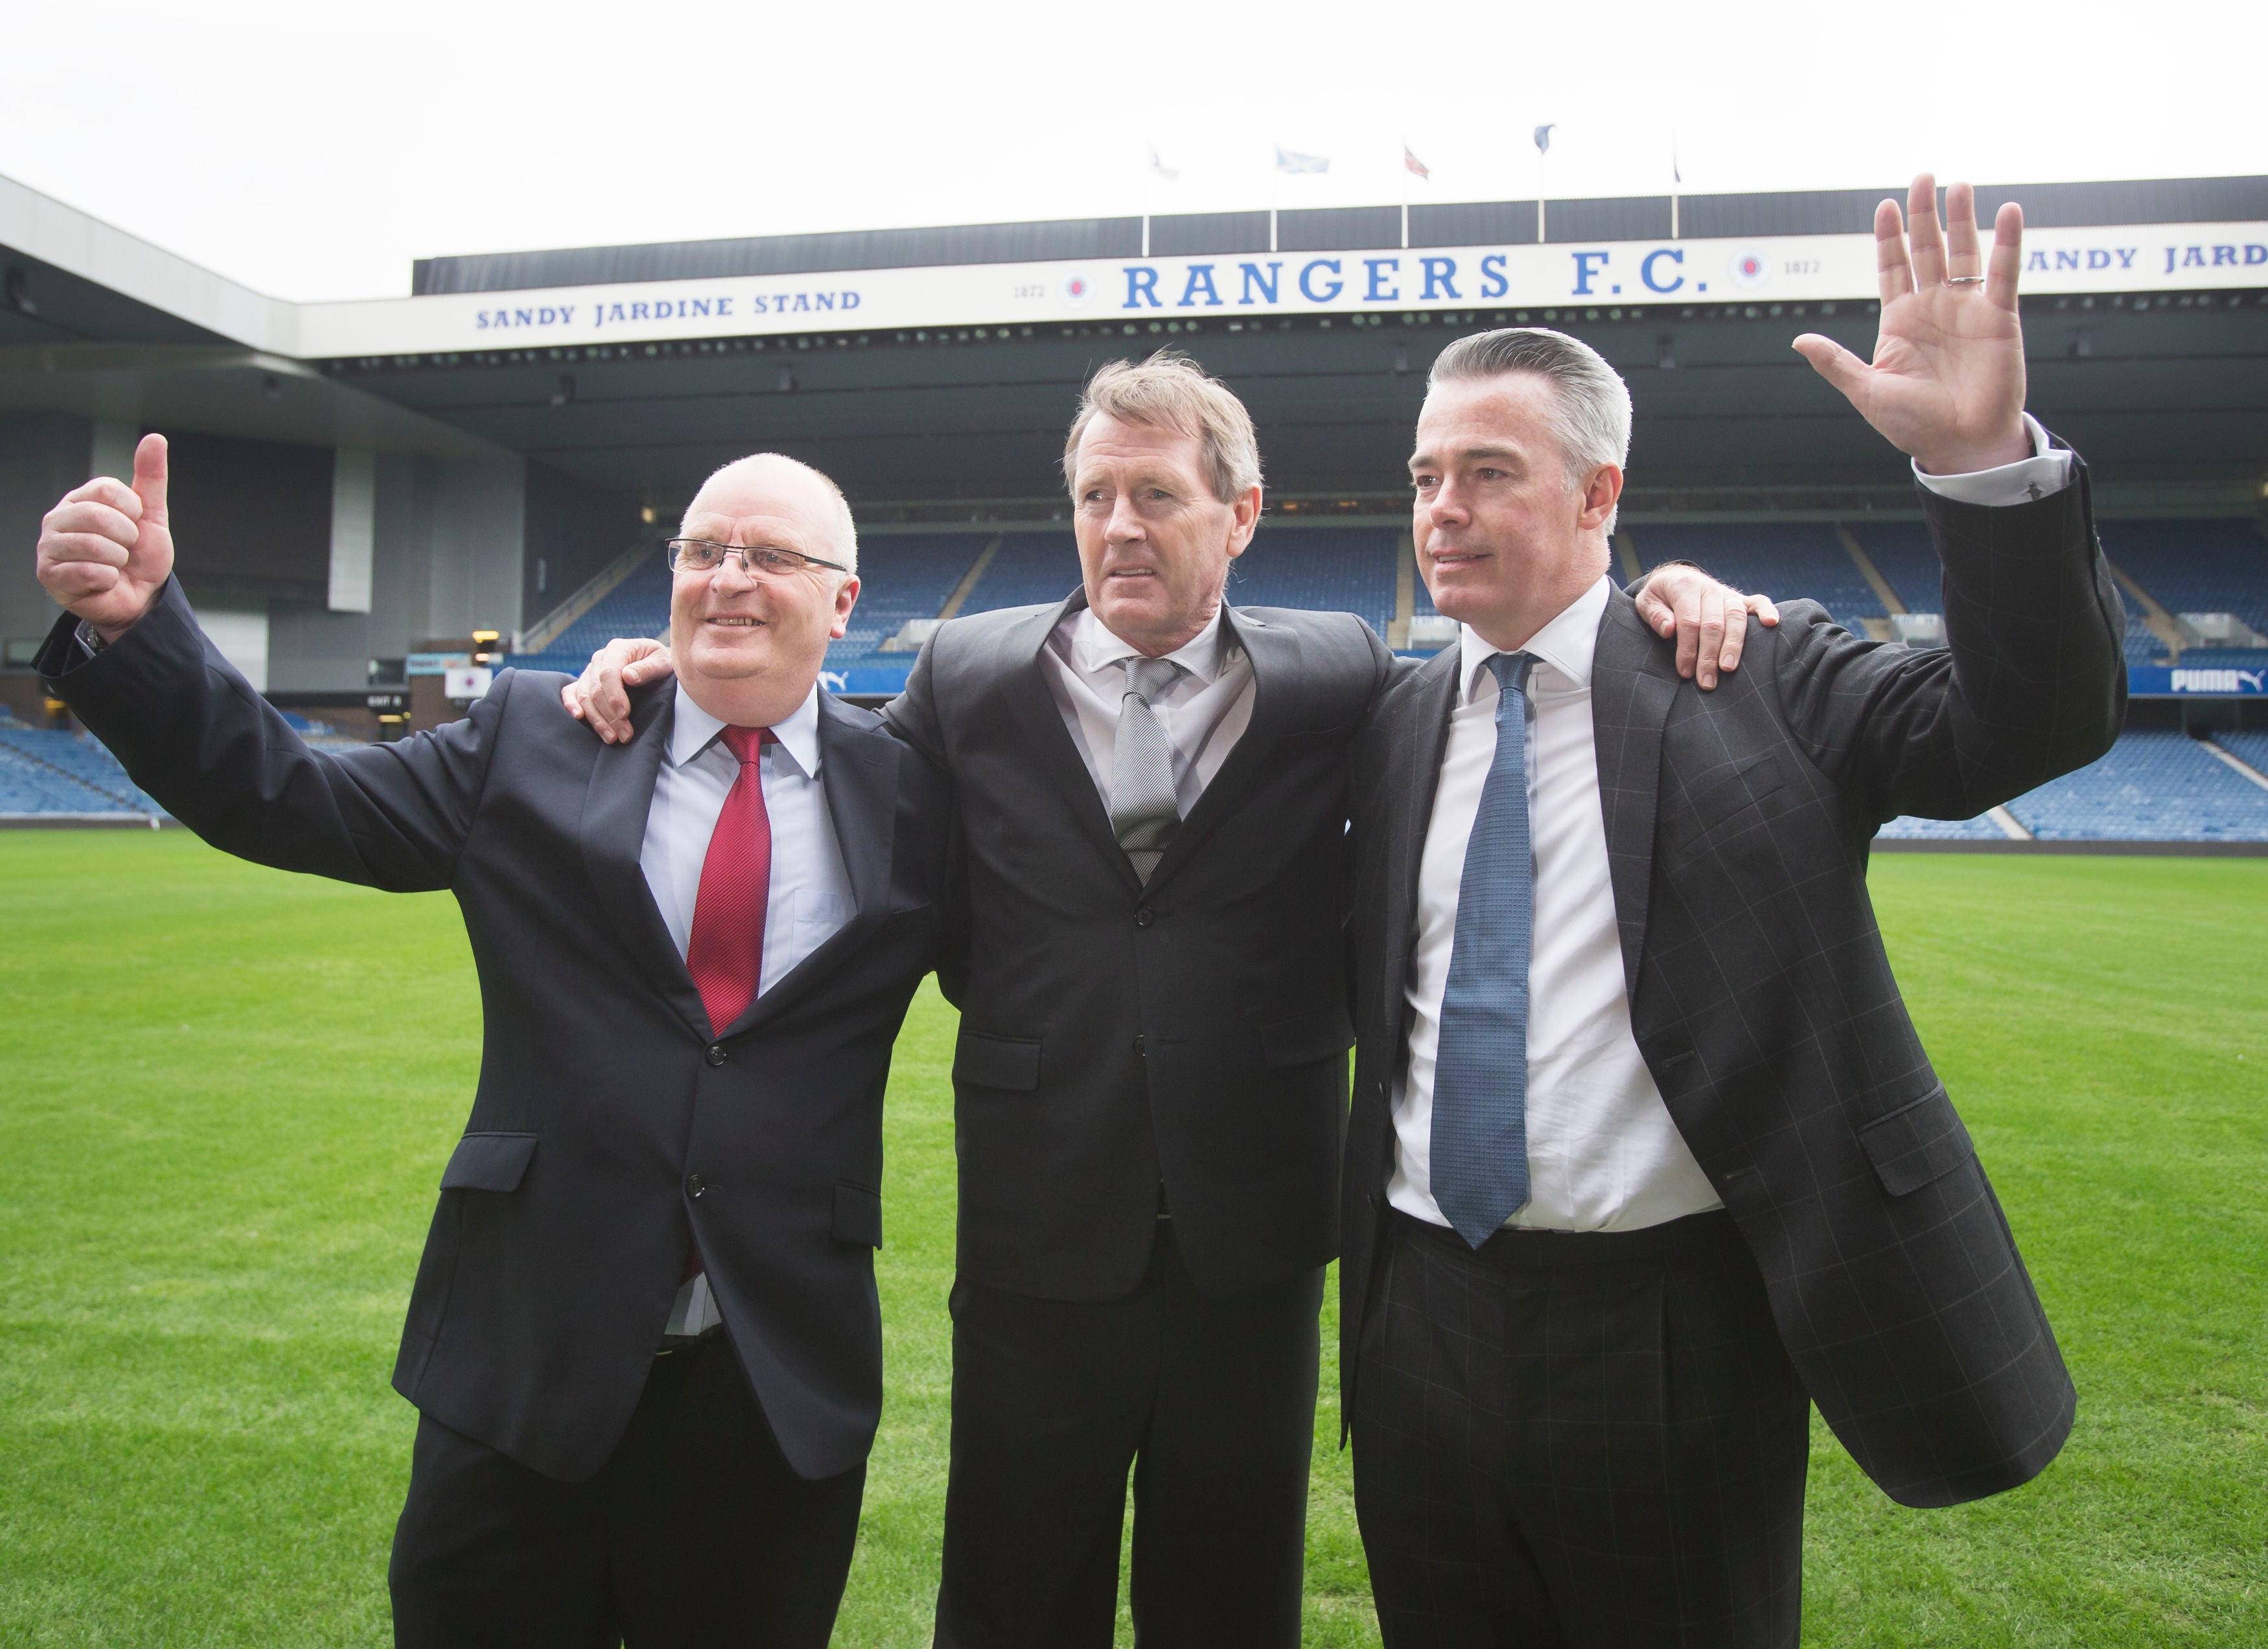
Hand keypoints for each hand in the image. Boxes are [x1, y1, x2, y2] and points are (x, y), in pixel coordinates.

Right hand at [36, 433, 174, 641]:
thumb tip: (155, 438)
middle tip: (125, 550)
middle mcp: (58, 518)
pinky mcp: (48, 574)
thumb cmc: (140, 557)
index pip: (109, 490)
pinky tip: (102, 581)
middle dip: (126, 538)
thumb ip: (151, 478)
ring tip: (113, 565)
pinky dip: (108, 580)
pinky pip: (90, 572)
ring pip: (94, 546)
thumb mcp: (151, 516)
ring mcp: (49, 545)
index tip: (134, 525)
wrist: (138, 598)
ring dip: (118, 561)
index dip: (133, 512)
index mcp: (80, 499)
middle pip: (98, 516)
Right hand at [562, 635, 675, 742]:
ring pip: (584, 696)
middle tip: (625, 735)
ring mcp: (590, 671)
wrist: (656, 666)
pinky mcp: (584, 682)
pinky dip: (571, 705)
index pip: (608, 673)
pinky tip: (578, 717)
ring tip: (612, 738)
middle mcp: (600, 658)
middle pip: (596, 689)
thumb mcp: (663, 662)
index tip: (625, 714)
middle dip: (610, 716)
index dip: (614, 696)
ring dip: (597, 720)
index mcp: (618, 649)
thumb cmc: (661, 664)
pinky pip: (570, 692)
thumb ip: (648, 668)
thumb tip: (627, 676)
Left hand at [1633, 563, 1779, 688]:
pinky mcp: (1741, 599)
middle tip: (1706, 681)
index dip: (1687, 648)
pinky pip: (1757, 601)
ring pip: (1736, 617)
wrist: (1676, 579)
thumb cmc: (1660, 598)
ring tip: (1729, 669)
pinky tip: (1772, 623)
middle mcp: (1709, 589)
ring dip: (1734, 645)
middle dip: (1709, 655)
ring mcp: (1727, 594)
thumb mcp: (1646, 602)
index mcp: (1684, 587)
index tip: (1685, 671)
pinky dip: (1766, 610)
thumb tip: (1669, 630)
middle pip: (1714, 623)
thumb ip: (1655, 615)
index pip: (1689, 621)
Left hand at [1793, 176, 2029, 475]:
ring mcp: (1967, 309)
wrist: (1960, 446)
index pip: (1892, 267)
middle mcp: (1933, 307)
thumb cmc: (1914, 425)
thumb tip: (1799, 339)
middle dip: (1924, 214)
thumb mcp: (1867, 392)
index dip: (1889, 237)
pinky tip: (2009, 211)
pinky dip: (2008, 242)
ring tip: (1959, 184)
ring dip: (1961, 218)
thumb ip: (1835, 363)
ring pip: (1964, 252)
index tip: (1886, 206)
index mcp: (1900, 321)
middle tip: (1924, 176)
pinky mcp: (2000, 317)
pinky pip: (2004, 273)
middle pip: (1926, 249)